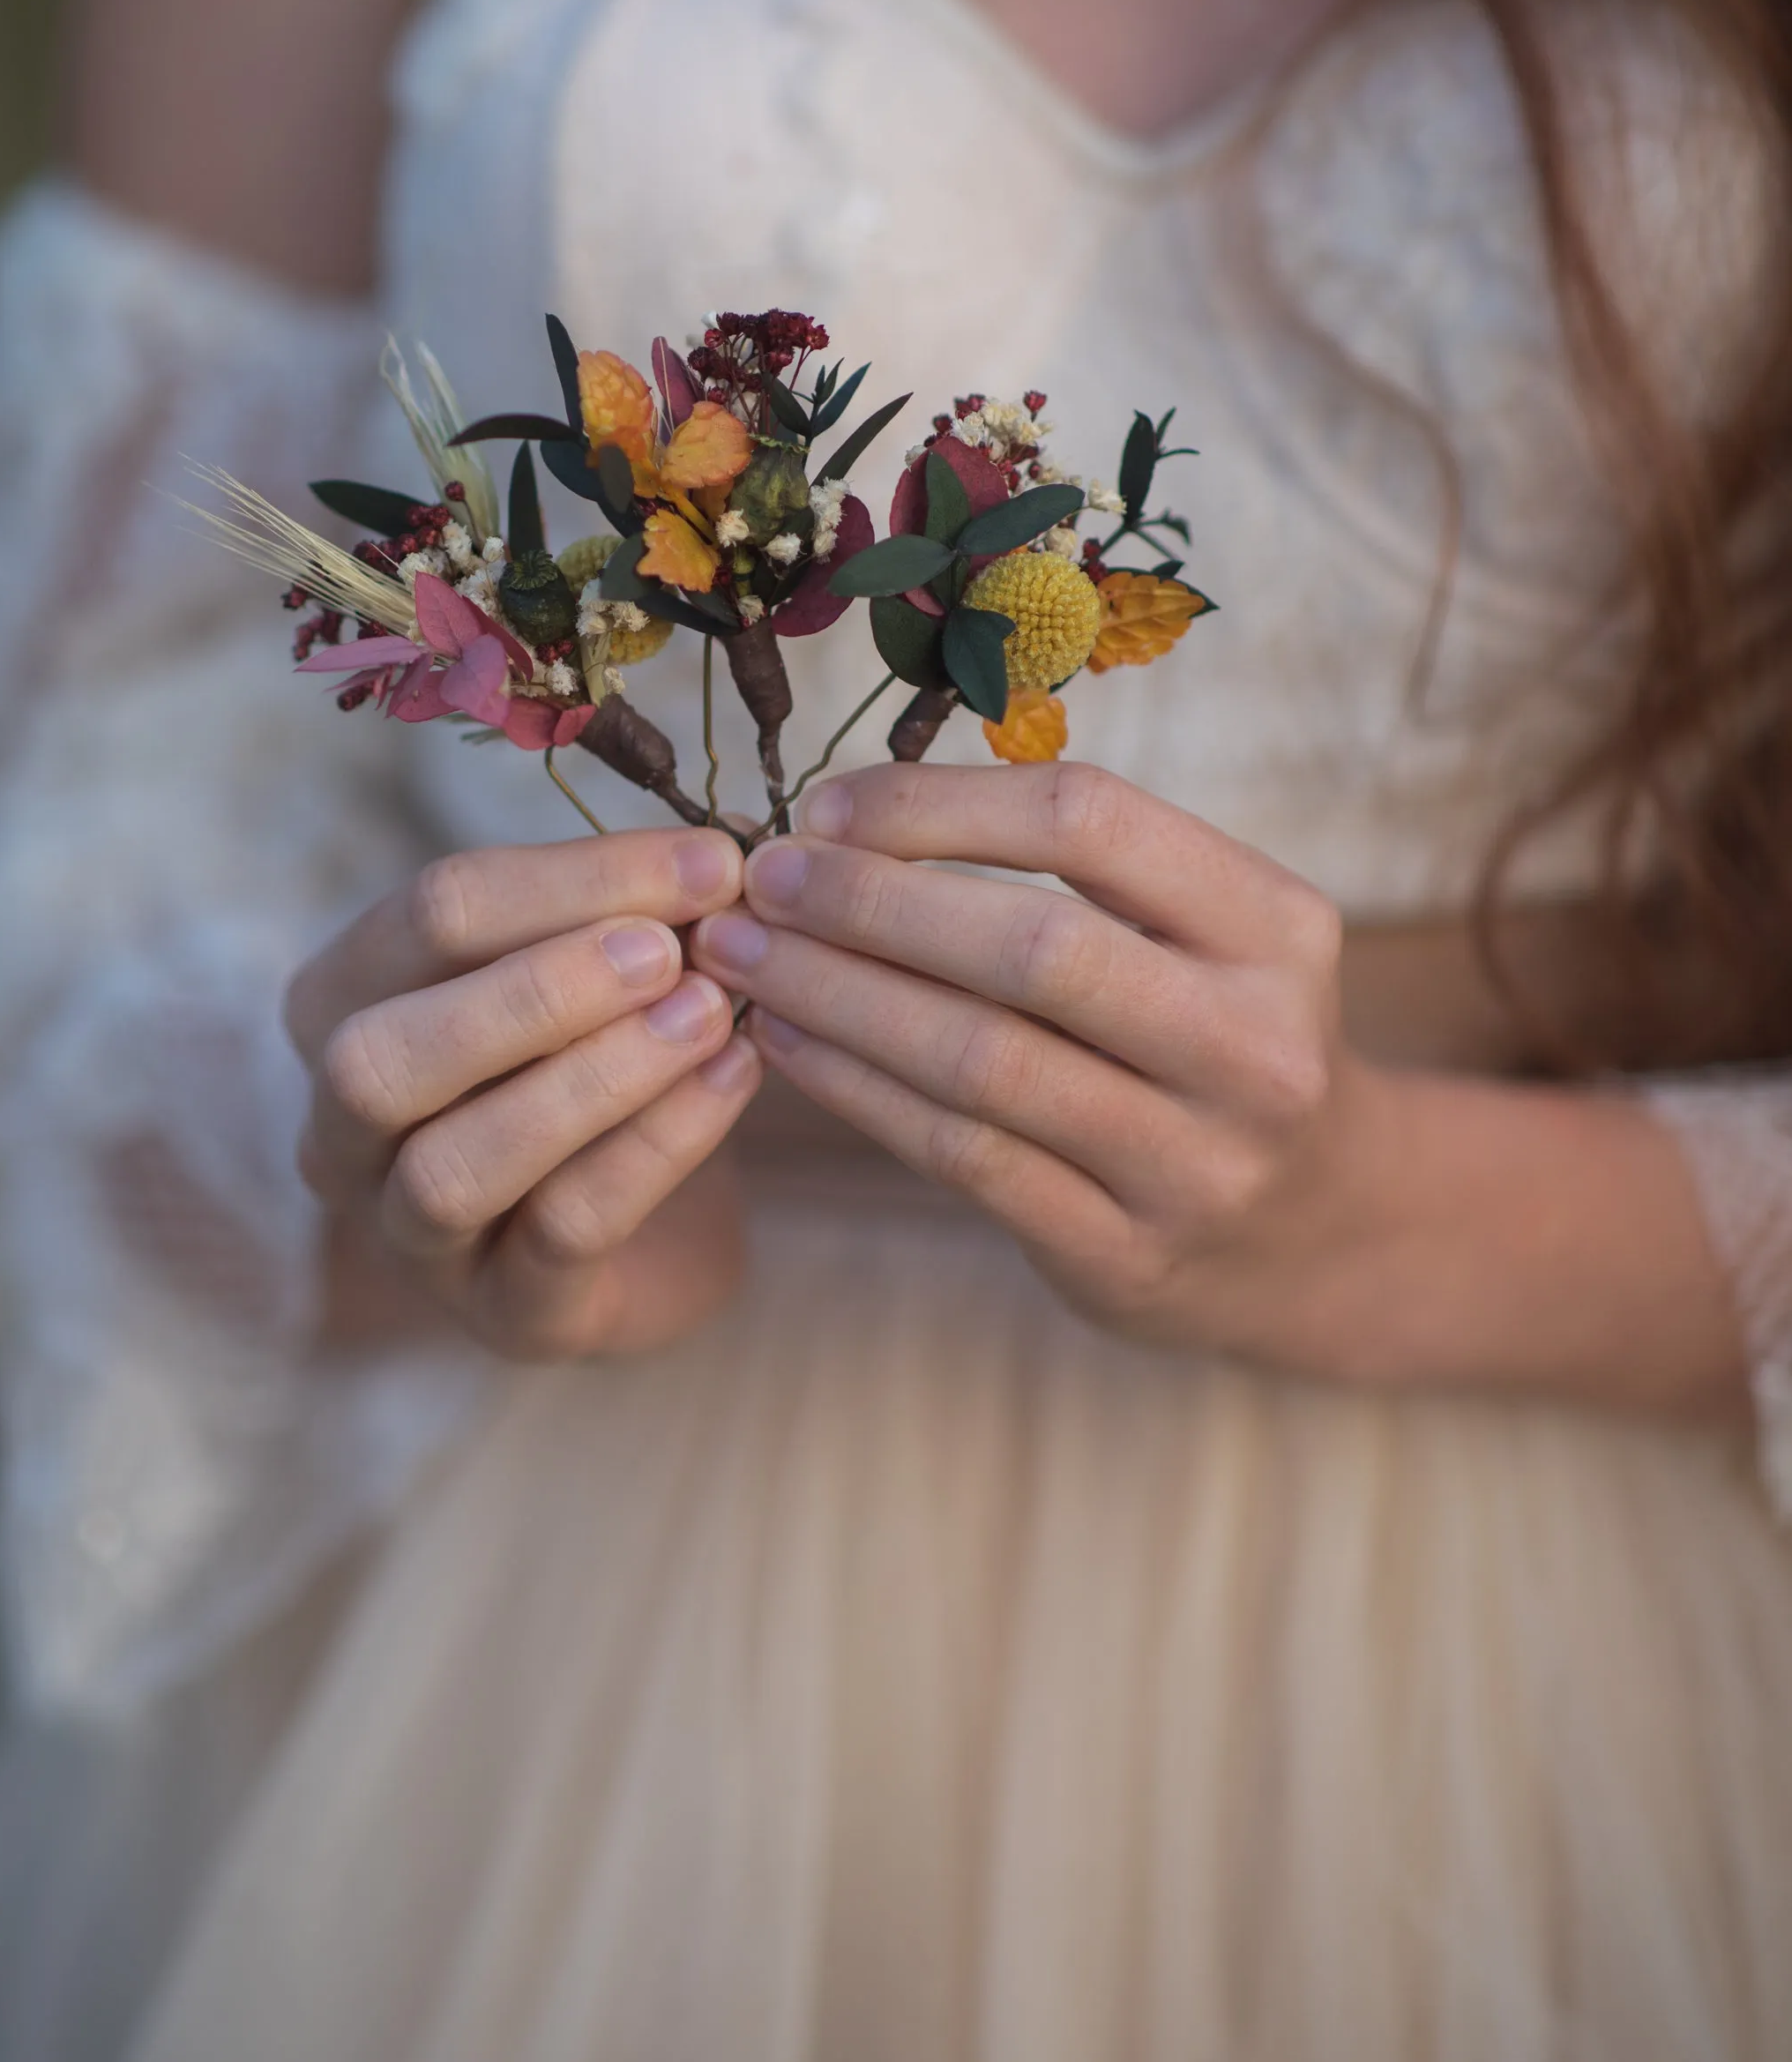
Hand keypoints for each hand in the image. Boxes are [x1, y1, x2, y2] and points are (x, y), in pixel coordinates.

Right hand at [286, 828, 758, 1360]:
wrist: (653, 1231)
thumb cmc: (596, 1063)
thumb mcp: (594, 969)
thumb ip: (631, 912)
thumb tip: (716, 850)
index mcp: (344, 1002)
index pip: (427, 916)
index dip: (572, 879)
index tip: (707, 859)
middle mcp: (342, 1127)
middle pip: (385, 1054)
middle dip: (535, 992)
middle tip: (671, 949)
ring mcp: (409, 1236)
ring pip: (455, 1163)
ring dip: (591, 1078)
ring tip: (707, 1014)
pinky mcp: (503, 1313)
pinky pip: (563, 1230)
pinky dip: (655, 1148)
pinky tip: (733, 1079)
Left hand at [692, 761, 1387, 1370]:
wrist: (1319, 1232)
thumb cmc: (1214, 1040)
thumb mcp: (1213, 936)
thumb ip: (1082, 872)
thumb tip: (850, 818)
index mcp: (1278, 927)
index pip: (1090, 821)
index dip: (938, 804)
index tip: (826, 807)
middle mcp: (1252, 1045)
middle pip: (1032, 946)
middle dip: (869, 903)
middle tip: (760, 880)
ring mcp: (1194, 1163)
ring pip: (980, 1062)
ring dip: (837, 998)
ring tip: (741, 956)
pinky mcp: (1125, 1256)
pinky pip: (962, 1156)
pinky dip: (856, 1090)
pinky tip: (785, 1042)